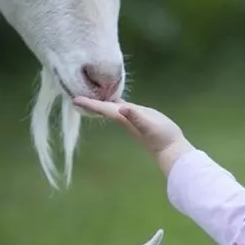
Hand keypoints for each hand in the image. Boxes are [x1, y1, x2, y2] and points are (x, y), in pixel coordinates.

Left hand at [72, 97, 194, 175]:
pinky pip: (120, 108)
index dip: (89, 103)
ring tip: (89, 95)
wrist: (171, 149)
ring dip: (99, 102)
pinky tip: (113, 98)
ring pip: (110, 108)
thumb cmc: (161, 137)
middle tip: (75, 96)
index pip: (103, 108)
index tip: (74, 99)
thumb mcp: (149, 125)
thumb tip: (123, 108)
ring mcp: (130, 120)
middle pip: (102, 109)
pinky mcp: (137, 118)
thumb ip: (136, 117)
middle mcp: (123, 119)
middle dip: (89, 103)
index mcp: (123, 118)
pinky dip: (113, 102)